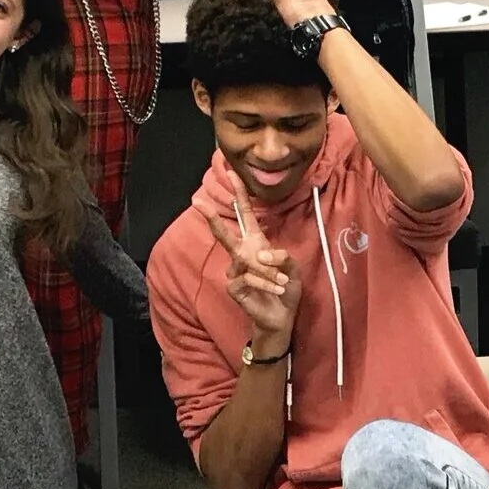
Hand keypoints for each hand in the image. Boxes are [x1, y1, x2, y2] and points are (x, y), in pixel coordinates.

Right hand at [204, 201, 302, 349]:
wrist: (281, 316)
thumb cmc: (285, 288)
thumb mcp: (292, 267)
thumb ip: (281, 256)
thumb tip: (260, 253)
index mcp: (255, 242)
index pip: (245, 214)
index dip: (239, 193)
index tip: (231, 172)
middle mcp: (242, 254)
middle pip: (224, 233)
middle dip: (211, 217)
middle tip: (196, 202)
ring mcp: (235, 271)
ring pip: (247, 261)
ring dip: (268, 272)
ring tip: (282, 282)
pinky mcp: (233, 287)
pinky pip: (247, 278)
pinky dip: (265, 283)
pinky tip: (276, 289)